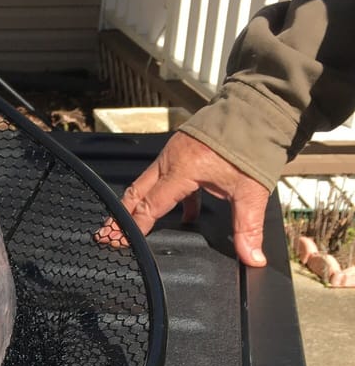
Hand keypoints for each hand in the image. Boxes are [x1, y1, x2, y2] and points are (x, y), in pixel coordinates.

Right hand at [98, 131, 271, 266]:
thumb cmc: (252, 144)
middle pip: (136, 192)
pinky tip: (184, 213)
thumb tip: (252, 259)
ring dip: (137, 204)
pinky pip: (166, 175)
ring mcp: (175, 152)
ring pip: (147, 183)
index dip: (134, 226)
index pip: (150, 206)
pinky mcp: (184, 149)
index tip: (119, 242)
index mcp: (181, 170)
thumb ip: (248, 227)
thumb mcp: (251, 190)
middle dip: (121, 215)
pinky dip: (165, 194)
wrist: (259, 106)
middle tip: (106, 234)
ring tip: (127, 223)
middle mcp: (171, 160)